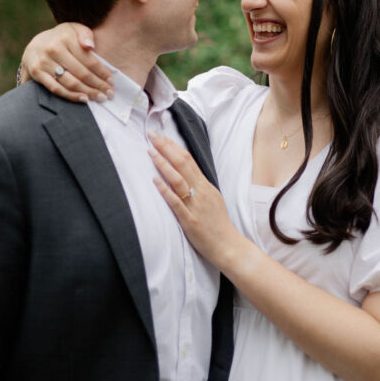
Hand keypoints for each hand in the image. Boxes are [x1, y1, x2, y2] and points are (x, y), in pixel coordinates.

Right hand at [20, 23, 113, 101]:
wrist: (35, 44)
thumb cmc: (61, 38)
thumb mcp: (74, 29)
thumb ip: (85, 34)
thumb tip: (90, 46)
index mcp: (66, 38)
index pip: (88, 59)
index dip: (102, 72)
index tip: (111, 81)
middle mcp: (53, 49)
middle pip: (81, 73)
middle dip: (97, 85)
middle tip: (109, 94)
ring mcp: (44, 62)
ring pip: (70, 82)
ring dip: (87, 92)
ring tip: (99, 97)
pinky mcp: (37, 73)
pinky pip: (56, 88)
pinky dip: (71, 96)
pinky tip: (83, 99)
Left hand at [147, 132, 243, 270]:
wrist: (228, 245)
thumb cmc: (217, 223)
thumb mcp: (211, 198)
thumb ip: (199, 185)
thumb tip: (185, 172)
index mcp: (205, 185)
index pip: (188, 159)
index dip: (173, 146)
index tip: (161, 136)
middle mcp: (200, 191)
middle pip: (183, 163)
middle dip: (166, 147)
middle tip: (152, 135)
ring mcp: (195, 205)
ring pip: (178, 179)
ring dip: (163, 164)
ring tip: (150, 151)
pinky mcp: (190, 220)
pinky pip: (176, 202)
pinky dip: (165, 190)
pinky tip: (155, 180)